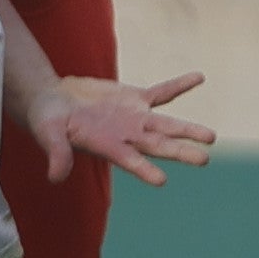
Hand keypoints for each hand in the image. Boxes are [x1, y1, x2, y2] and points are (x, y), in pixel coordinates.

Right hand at [19, 71, 214, 189]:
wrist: (52, 101)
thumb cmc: (47, 121)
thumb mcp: (47, 134)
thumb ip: (56, 153)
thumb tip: (55, 177)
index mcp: (107, 147)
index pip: (129, 161)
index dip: (144, 169)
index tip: (161, 180)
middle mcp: (127, 136)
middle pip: (158, 145)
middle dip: (180, 151)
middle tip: (204, 159)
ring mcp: (134, 118)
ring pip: (167, 124)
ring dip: (188, 129)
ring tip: (211, 137)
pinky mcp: (135, 98)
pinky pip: (162, 92)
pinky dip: (179, 86)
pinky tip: (199, 77)